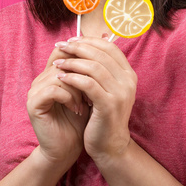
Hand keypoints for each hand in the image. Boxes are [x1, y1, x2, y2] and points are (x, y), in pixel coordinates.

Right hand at [26, 43, 89, 172]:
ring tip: (87, 103)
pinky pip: (53, 90)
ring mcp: (35, 90)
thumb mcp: (90, 91)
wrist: (68, 149)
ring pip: (60, 75)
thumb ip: (92, 70)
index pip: (65, 50)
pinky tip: (77, 109)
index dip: (84, 56)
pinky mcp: (33, 103)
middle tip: (96, 89)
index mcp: (52, 73)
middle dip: (83, 74)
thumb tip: (108, 38)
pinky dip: (69, 98)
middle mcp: (41, 79)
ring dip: (78, 89)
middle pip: (63, 60)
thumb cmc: (80, 121)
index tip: (102, 70)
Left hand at [52, 35, 136, 162]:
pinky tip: (61, 77)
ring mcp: (121, 93)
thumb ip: (101, 68)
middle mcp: (128, 81)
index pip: (110, 47)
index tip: (70, 40)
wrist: (110, 145)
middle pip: (101, 54)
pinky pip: (88, 84)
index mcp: (129, 74)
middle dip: (77, 48)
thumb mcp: (106, 89)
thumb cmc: (103, 115)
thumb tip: (91, 41)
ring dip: (72, 62)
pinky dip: (72, 78)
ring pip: (94, 67)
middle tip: (60, 47)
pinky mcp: (109, 105)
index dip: (89, 40)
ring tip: (56, 63)